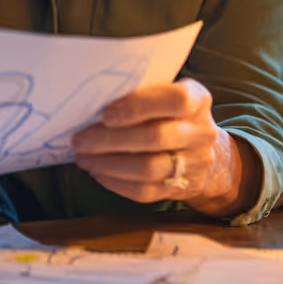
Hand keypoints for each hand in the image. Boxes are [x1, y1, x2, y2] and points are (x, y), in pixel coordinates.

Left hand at [71, 79, 261, 217]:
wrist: (202, 151)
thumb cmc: (169, 114)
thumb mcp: (165, 93)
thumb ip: (140, 92)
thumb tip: (93, 99)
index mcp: (197, 100)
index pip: (175, 100)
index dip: (138, 106)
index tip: (105, 113)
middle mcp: (201, 132)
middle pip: (155, 137)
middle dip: (110, 139)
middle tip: (80, 139)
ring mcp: (194, 164)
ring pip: (148, 168)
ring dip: (108, 164)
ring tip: (84, 157)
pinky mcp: (181, 189)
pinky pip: (145, 191)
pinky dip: (115, 182)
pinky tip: (98, 172)